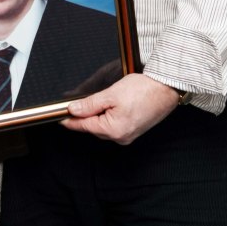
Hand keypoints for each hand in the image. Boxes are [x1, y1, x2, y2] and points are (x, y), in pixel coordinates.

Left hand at [60, 74, 179, 144]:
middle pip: (93, 127)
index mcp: (114, 130)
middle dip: (84, 116)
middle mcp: (121, 137)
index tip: (59, 116)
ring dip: (96, 116)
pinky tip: (108, 106)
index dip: (70, 120)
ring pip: (103, 127)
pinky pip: (114, 126)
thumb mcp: (111, 94)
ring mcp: (128, 135)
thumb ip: (90, 104)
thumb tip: (73, 109)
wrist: (166, 88)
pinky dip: (107, 117)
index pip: (84, 126)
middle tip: (74, 104)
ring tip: (96, 101)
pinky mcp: (133, 130)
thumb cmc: (143, 89)